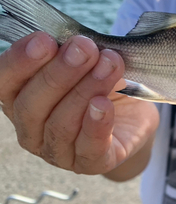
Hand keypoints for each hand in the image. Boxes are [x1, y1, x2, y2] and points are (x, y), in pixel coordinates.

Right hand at [0, 31, 158, 175]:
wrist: (135, 117)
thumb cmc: (102, 86)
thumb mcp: (86, 65)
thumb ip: (74, 56)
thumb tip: (76, 44)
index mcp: (20, 100)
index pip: (5, 82)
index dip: (21, 61)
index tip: (44, 40)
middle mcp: (32, 130)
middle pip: (32, 105)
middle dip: (59, 73)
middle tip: (85, 49)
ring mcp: (58, 152)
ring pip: (61, 125)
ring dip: (85, 91)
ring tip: (108, 66)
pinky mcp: (91, 163)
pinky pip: (89, 148)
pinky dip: (96, 124)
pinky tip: (104, 105)